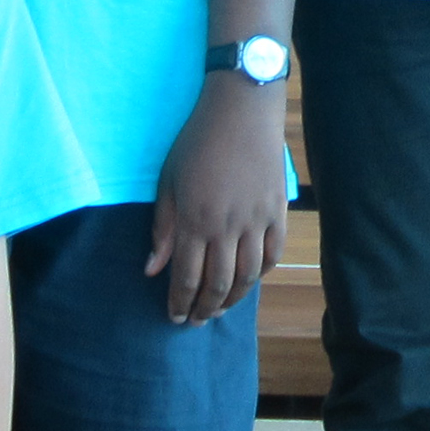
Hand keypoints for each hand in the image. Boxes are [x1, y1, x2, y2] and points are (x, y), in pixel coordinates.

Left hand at [146, 74, 289, 324]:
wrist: (242, 110)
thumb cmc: (197, 142)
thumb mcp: (168, 181)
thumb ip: (162, 228)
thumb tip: (152, 270)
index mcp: (195, 220)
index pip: (186, 277)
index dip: (180, 303)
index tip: (174, 317)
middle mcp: (227, 227)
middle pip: (218, 285)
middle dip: (204, 309)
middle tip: (195, 320)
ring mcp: (257, 221)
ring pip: (248, 277)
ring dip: (233, 300)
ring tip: (219, 308)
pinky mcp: (278, 212)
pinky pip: (272, 255)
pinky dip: (260, 274)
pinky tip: (248, 281)